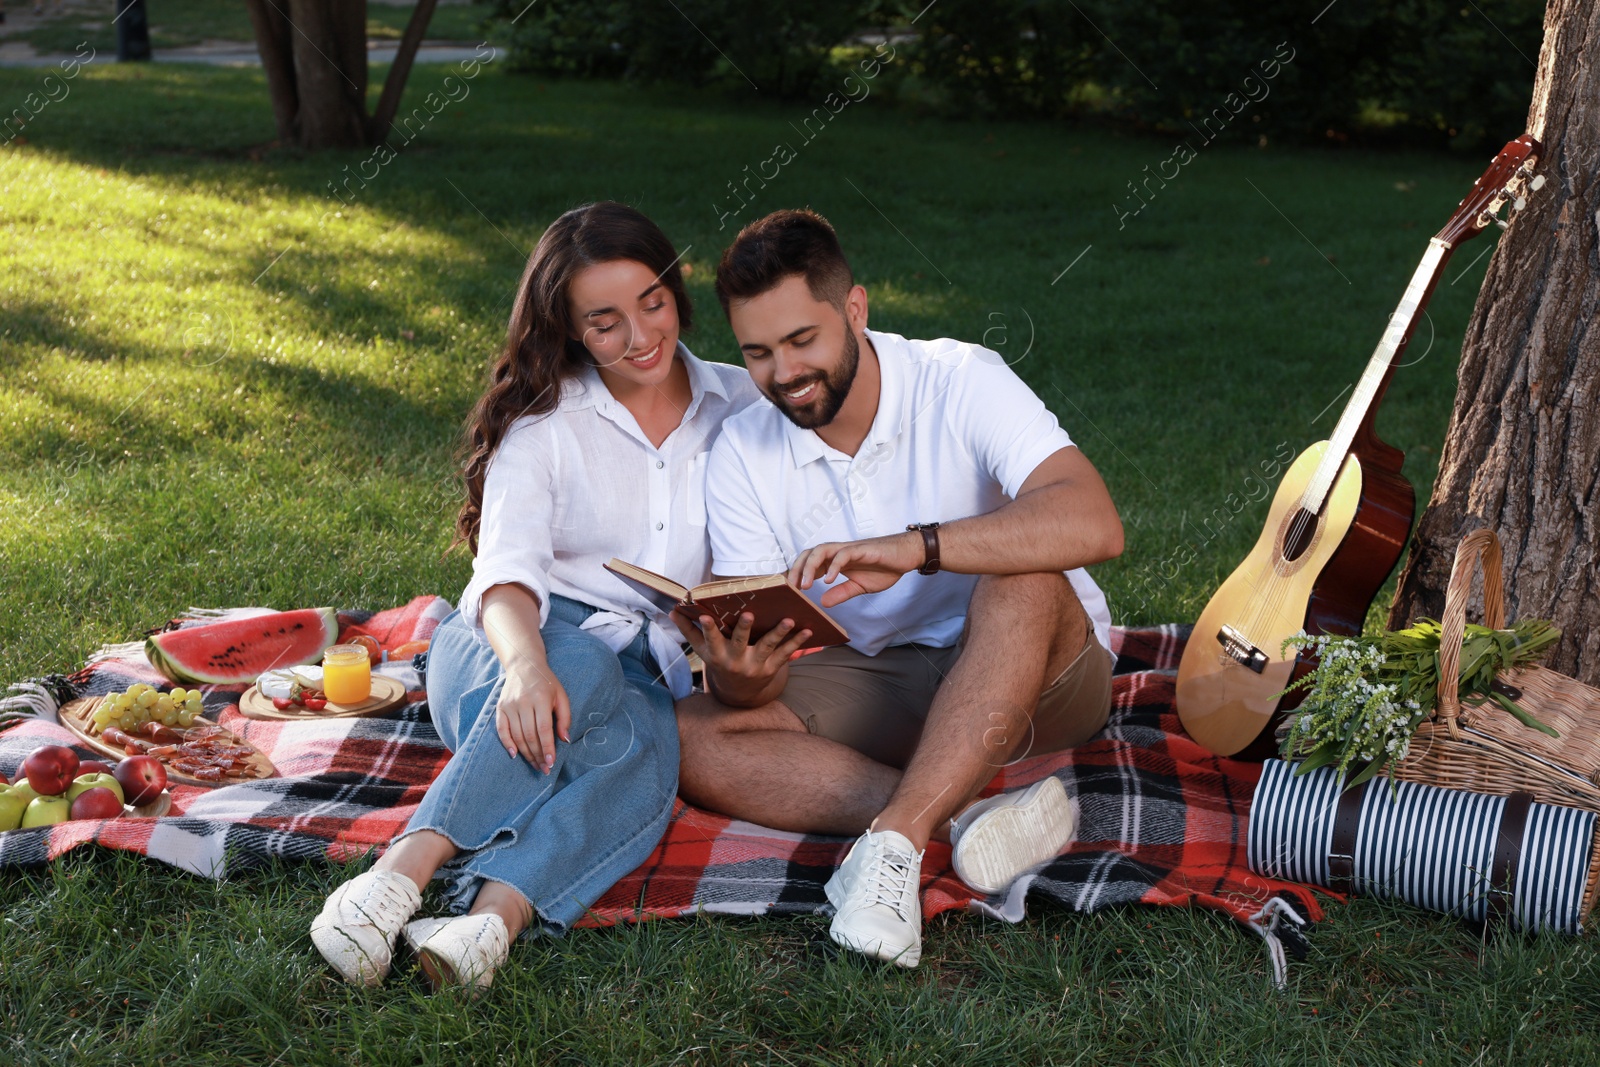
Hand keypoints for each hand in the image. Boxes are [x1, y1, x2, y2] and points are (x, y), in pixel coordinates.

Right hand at [495, 656, 571, 772]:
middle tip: (544, 768)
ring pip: (517, 736)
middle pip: (530, 735)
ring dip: (526, 753)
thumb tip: (564, 740)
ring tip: (535, 764)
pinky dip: (507, 744)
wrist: (524, 665)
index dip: (548, 748)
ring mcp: (509, 705)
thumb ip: (565, 718)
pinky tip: (515, 755)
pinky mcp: (500, 707)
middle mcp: (523, 702)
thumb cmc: (547, 683)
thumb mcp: (561, 696)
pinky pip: (502, 730)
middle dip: (538, 755)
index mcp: (541, 698)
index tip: (551, 762)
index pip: (544, 729)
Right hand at [671, 608, 812, 703]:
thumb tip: (673, 611)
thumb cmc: (719, 663)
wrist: (738, 694)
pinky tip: (807, 630)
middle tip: (748, 615)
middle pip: (740, 643)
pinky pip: (786, 654)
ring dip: (779, 633)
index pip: (710, 640)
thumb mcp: (703, 651)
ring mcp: (755, 665)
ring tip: (789, 620)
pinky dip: (797, 642)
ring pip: (768, 647)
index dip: (708, 629)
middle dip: (744, 630)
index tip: (706, 616)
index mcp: (717, 654)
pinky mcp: (772, 668)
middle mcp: (736, 660)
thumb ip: (689, 631)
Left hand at [788, 531, 924, 607]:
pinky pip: (843, 554)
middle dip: (796, 570)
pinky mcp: (861, 549)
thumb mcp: (860, 587)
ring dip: (810, 567)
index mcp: (835, 561)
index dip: (797, 575)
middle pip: (808, 554)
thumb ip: (842, 593)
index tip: (787, 591)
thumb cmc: (884, 568)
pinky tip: (829, 580)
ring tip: (805, 586)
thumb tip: (824, 603)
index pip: (809, 564)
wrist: (906, 556)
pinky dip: (834, 566)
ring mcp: (849, 549)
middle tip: (791, 590)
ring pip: (821, 551)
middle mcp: (838, 552)